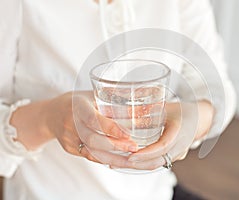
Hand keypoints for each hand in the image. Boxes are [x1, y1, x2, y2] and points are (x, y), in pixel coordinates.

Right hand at [11, 91, 137, 166]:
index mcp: (78, 106)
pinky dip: (105, 160)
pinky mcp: (69, 149)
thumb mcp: (94, 95)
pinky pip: (89, 156)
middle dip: (115, 146)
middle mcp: (70, 123)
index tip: (128, 134)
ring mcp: (68, 138)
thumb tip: (143, 107)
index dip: (111, 128)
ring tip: (132, 160)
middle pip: (93, 139)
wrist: (51, 114)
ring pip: (91, 152)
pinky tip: (119, 161)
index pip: (94, 119)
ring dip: (113, 158)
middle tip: (134, 148)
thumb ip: (115, 101)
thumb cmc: (78, 101)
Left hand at [126, 101, 213, 169]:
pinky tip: (131, 161)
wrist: (201, 119)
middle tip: (120, 162)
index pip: (163, 146)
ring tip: (120, 163)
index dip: (147, 153)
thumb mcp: (166, 107)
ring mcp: (178, 154)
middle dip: (139, 164)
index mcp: (179, 132)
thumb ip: (147, 110)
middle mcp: (180, 146)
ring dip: (140, 165)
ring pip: (158, 164)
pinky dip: (145, 163)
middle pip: (159, 161)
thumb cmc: (183, 111)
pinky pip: (159, 163)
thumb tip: (124, 111)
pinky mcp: (174, 157)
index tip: (131, 155)